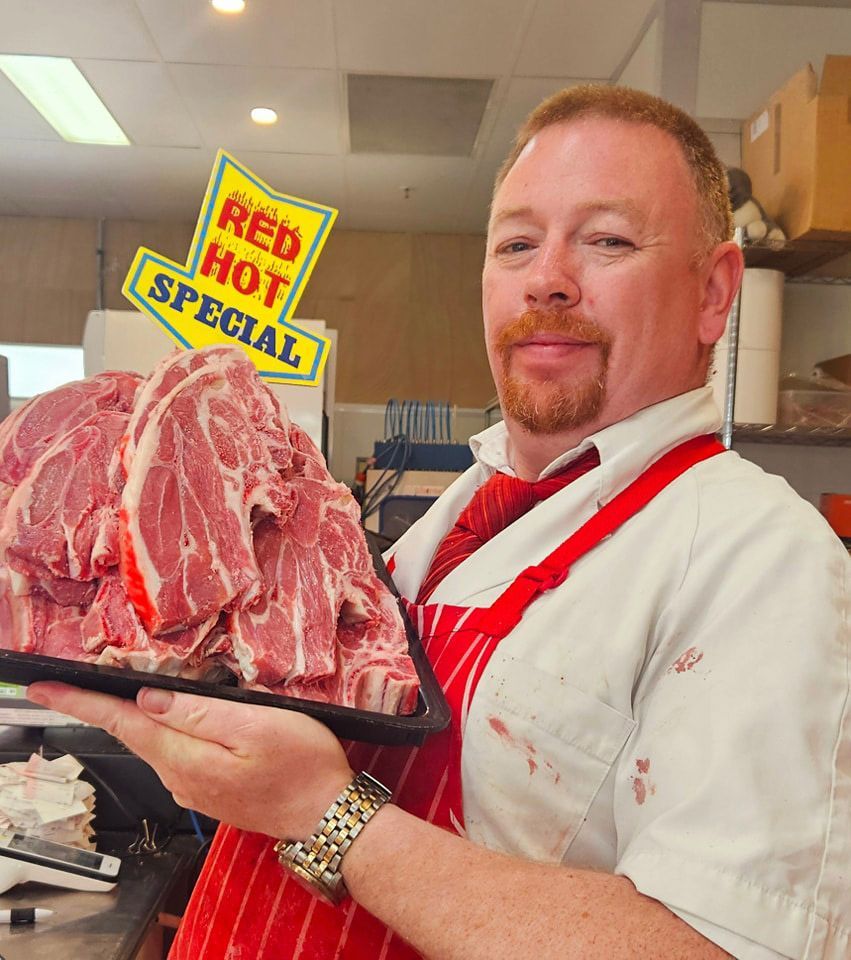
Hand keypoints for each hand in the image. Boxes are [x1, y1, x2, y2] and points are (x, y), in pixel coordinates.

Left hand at [26, 683, 353, 839]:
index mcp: (185, 756)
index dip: (80, 703)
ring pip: (155, 744)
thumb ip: (199, 714)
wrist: (328, 815)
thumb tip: (150, 699)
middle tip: (71, 683)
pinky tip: (172, 719)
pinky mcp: (211, 788)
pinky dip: (164, 733)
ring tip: (120, 691)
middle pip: (132, 733)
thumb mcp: (256, 726)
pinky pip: (176, 755)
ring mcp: (194, 787)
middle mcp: (180, 777)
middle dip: (101, 707)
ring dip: (134, 719)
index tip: (44, 690)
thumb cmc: (302, 765)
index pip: (122, 722)